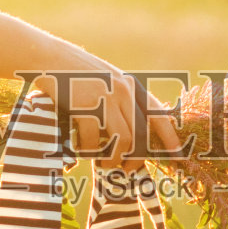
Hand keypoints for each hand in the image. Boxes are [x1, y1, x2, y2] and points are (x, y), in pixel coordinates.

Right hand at [31, 49, 182, 170]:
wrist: (49, 57)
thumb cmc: (76, 73)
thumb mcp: (107, 79)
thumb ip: (122, 99)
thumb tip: (136, 130)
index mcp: (131, 86)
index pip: (159, 115)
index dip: (170, 138)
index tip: (178, 156)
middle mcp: (123, 91)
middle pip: (141, 135)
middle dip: (136, 159)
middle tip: (127, 171)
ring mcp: (105, 98)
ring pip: (123, 141)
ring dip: (114, 159)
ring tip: (105, 166)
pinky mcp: (85, 106)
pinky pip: (94, 139)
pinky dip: (89, 151)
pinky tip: (82, 152)